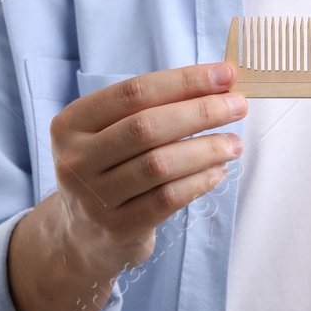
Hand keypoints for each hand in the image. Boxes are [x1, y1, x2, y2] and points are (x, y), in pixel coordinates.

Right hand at [47, 62, 247, 273]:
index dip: (184, 80)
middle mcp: (75, 160)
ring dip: (206, 149)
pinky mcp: (116, 229)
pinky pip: (167, 199)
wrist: (85, 235)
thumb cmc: (113, 168)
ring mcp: (92, 198)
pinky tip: (218, 171)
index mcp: (71, 123)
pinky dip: (199, 181)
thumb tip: (220, 82)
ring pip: (159, 165)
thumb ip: (156, 106)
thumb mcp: (115, 132)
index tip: (226, 75)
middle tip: (238, 106)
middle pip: (146, 127)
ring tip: (234, 144)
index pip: (134, 92)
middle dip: (201, 112)